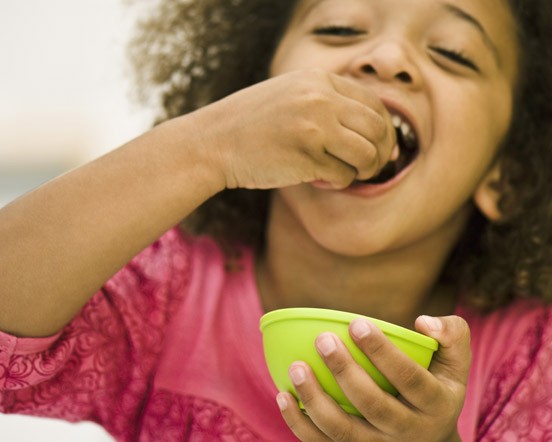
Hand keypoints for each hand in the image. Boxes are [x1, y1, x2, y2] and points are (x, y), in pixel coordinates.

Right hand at [188, 69, 395, 189]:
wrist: (212, 143)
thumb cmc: (252, 125)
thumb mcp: (290, 96)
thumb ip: (328, 103)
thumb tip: (376, 131)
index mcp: (318, 81)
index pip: (373, 102)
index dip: (383, 128)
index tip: (378, 146)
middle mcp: (320, 99)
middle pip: (377, 128)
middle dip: (381, 152)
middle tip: (370, 166)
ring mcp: (314, 128)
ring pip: (367, 154)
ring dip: (364, 170)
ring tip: (347, 174)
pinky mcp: (307, 158)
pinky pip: (343, 175)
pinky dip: (337, 183)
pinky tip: (320, 180)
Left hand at [276, 315, 470, 440]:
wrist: (430, 437)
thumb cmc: (436, 383)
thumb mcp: (456, 361)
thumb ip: (452, 334)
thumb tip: (422, 322)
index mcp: (436, 404)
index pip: (409, 379)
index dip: (382, 351)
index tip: (356, 322)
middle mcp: (408, 432)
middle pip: (374, 406)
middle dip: (345, 371)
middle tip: (323, 340)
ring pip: (344, 432)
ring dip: (315, 400)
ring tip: (296, 367)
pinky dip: (299, 424)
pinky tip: (283, 395)